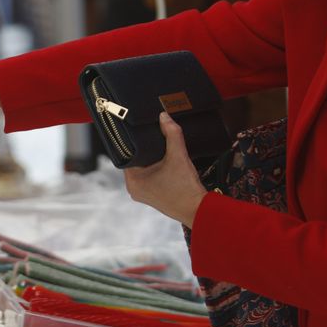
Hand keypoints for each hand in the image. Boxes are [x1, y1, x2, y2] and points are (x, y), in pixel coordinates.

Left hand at [123, 113, 206, 227]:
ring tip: (160, 144)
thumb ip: (172, 134)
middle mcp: (133, 189)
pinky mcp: (153, 196)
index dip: (135, 142)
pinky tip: (165, 159)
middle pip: (136, 161)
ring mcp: (143, 194)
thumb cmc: (186, 188)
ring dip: (152, 158)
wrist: (199, 210)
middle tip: (154, 134)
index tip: (142, 130)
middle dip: (146, 149)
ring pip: (144, 168)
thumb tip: (164, 116)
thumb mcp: (178, 156)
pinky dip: (157, 168)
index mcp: (132, 181)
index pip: (127, 154)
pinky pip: (150, 176)